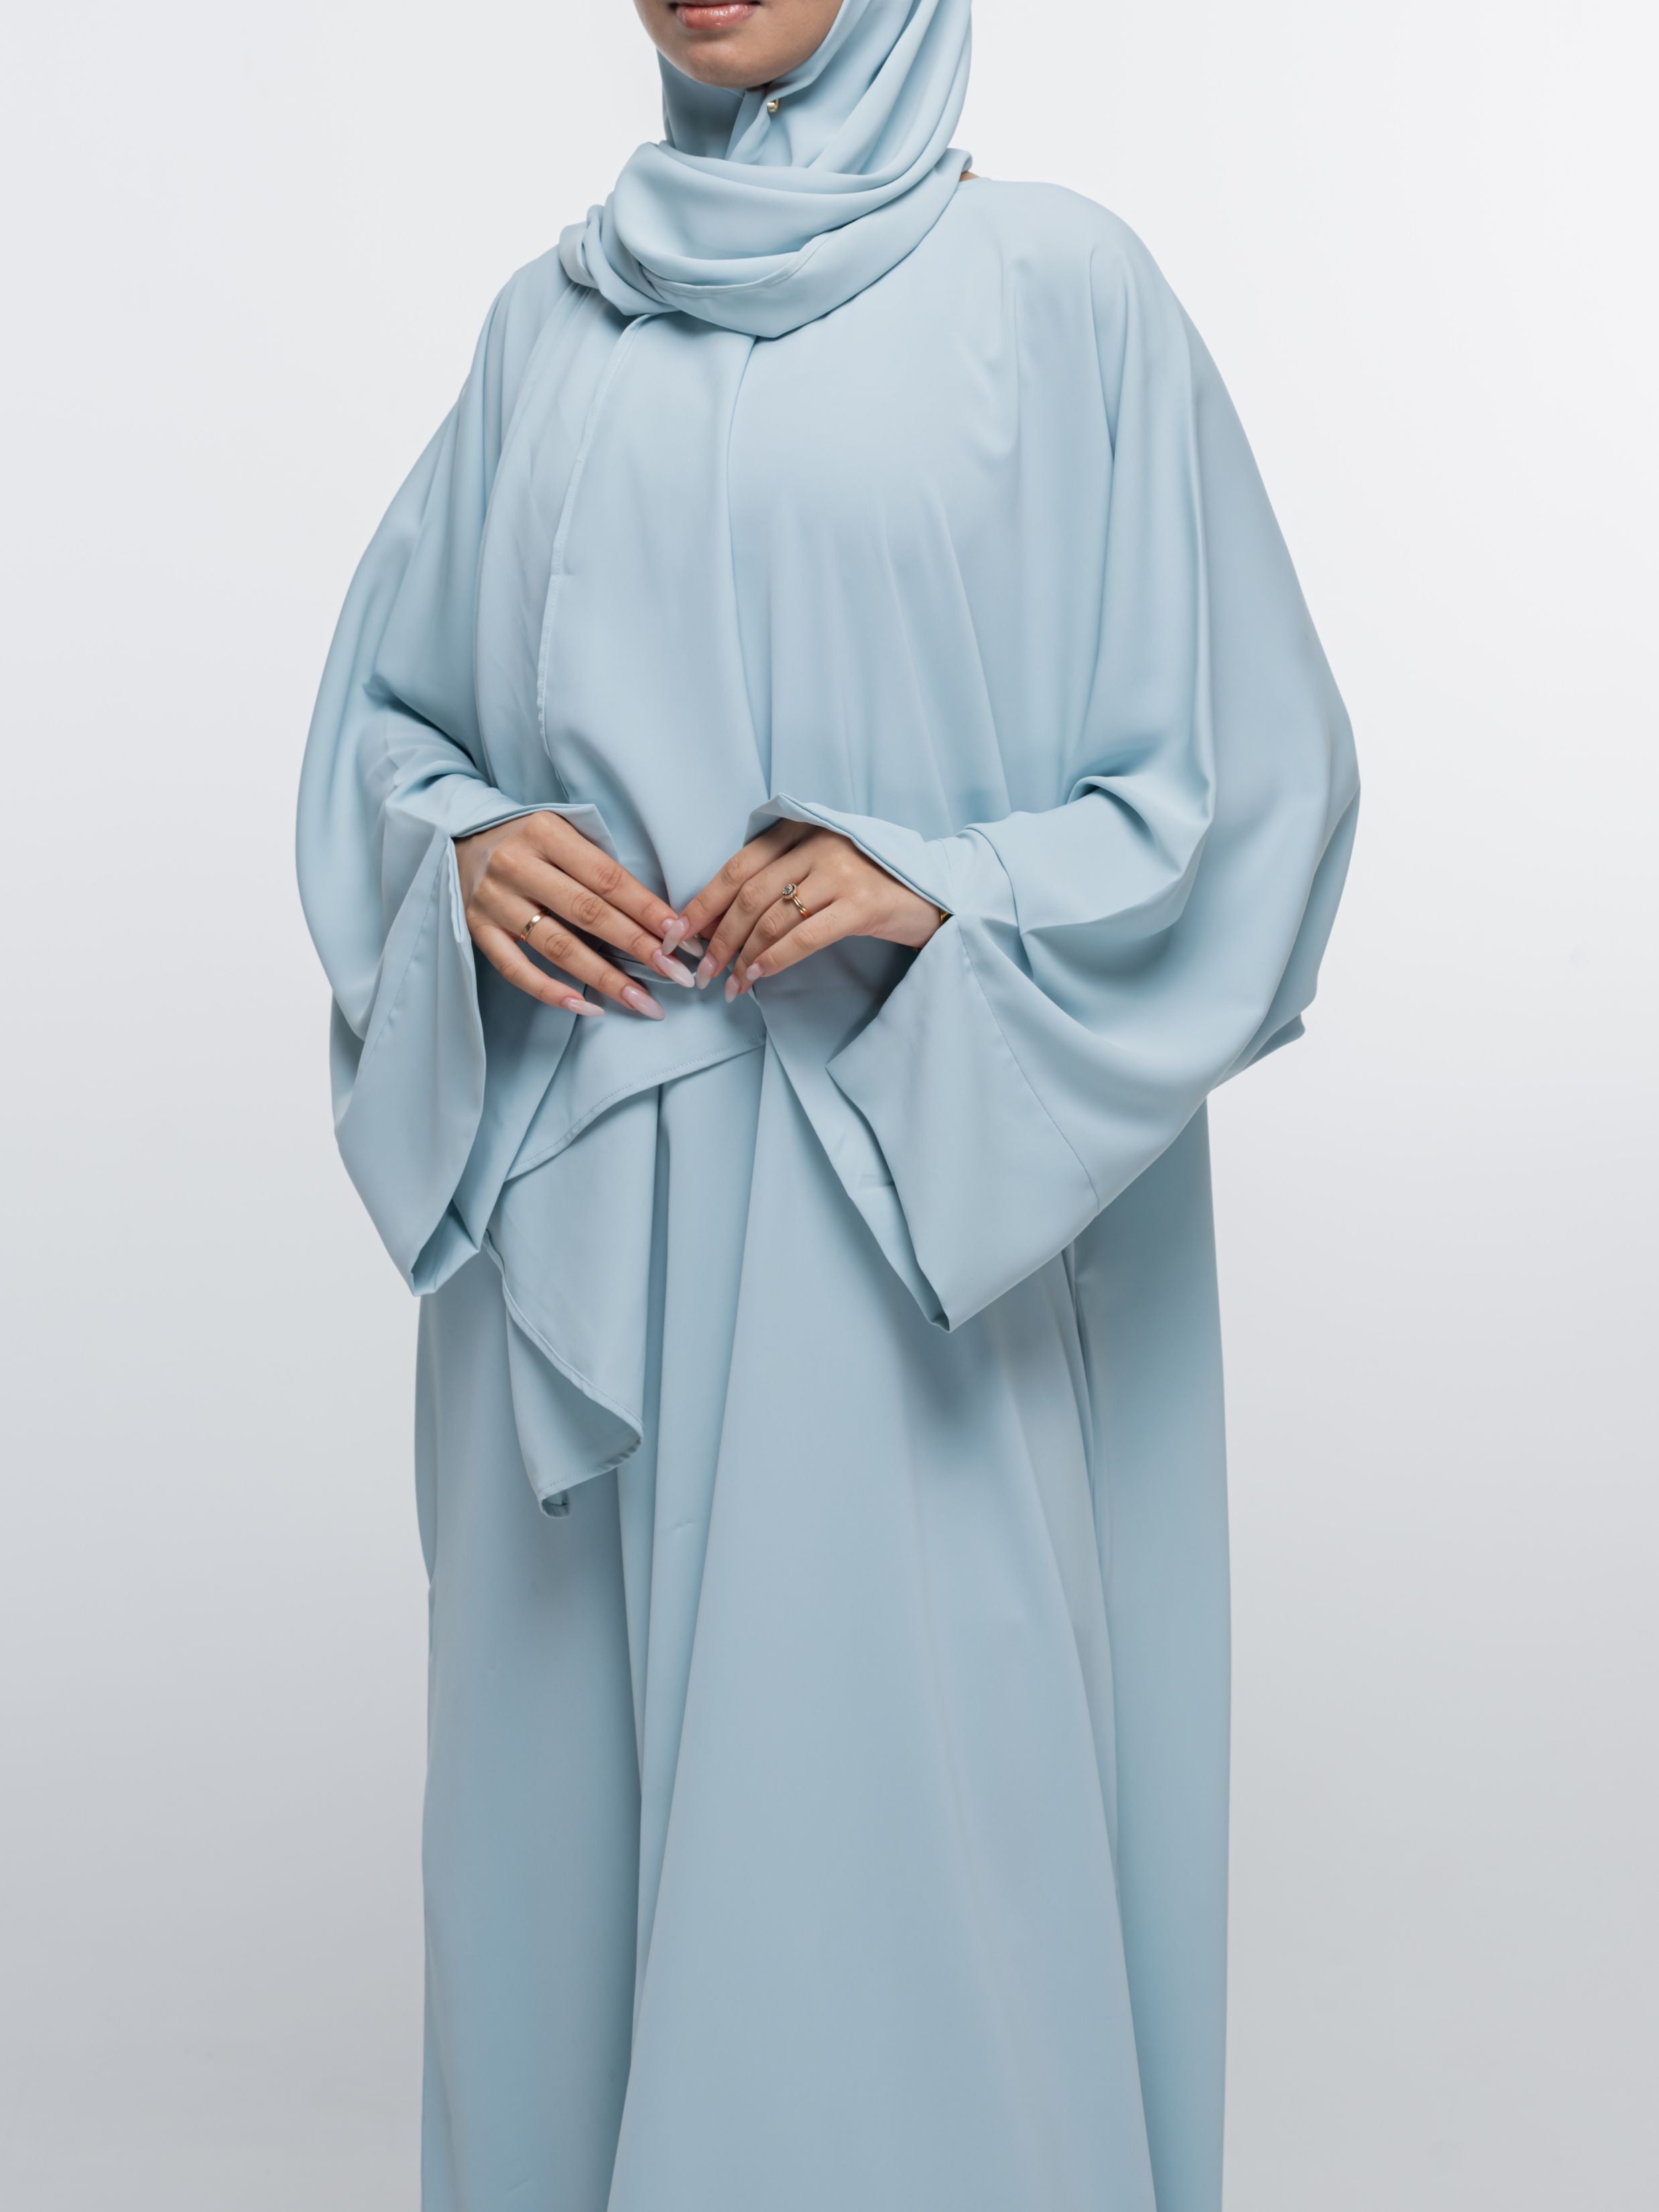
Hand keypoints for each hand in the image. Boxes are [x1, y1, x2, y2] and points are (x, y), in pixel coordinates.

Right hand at [455, 812, 698, 1018]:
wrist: (458, 836)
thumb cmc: (529, 840)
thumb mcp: (564, 833)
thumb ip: (600, 867)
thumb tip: (660, 917)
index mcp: (545, 833)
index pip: (607, 878)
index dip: (647, 909)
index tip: (680, 937)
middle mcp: (517, 865)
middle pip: (588, 913)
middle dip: (638, 947)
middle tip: (677, 974)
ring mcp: (494, 901)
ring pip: (557, 946)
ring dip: (605, 978)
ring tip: (643, 1001)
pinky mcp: (477, 929)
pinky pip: (516, 970)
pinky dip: (552, 992)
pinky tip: (587, 1008)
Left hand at [677, 823, 944, 999]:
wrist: (934, 891)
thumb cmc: (869, 884)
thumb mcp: (819, 869)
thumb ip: (777, 880)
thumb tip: (717, 923)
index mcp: (800, 830)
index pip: (736, 868)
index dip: (702, 904)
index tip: (676, 934)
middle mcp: (818, 844)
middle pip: (748, 896)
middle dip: (717, 938)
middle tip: (700, 972)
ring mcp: (841, 872)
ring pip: (772, 918)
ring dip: (742, 957)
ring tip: (729, 986)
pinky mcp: (862, 904)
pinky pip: (804, 936)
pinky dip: (775, 959)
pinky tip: (757, 976)